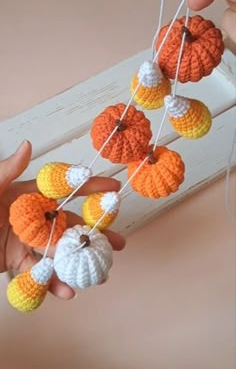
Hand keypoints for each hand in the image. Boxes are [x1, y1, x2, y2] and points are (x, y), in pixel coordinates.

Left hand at [0, 141, 124, 298]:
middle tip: (119, 242)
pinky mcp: (19, 262)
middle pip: (70, 224)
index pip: (64, 189)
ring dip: (80, 262)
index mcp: (29, 195)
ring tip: (100, 273)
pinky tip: (67, 292)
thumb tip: (28, 144)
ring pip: (60, 251)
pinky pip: (40, 273)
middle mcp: (34, 217)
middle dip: (95, 233)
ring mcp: (28, 241)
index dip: (89, 187)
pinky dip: (53, 283)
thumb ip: (8, 171)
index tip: (113, 187)